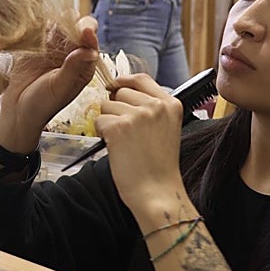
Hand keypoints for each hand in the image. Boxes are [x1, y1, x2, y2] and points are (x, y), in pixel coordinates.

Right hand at [0, 17, 100, 154]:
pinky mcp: (34, 43)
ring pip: (59, 22)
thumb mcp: (59, 88)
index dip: (88, 33)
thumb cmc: (42, 105)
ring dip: (53, 24)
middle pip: (77, 25)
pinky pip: (39, 26)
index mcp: (84, 63)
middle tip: (59, 34)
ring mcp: (52, 46)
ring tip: (43, 38)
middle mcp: (71, 52)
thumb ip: (73, 68)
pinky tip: (32, 36)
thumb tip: (91, 51)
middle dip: (71, 24)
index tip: (83, 31)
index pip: (91, 40)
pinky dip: (37, 25)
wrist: (17, 111)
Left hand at [95, 73, 185, 220]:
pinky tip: (116, 147)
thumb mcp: (166, 128)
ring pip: (107, 106)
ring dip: (109, 122)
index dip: (124, 82)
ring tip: (124, 142)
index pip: (141, 79)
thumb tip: (121, 91)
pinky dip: (102, 134)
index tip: (115, 87)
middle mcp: (155, 106)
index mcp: (170, 104)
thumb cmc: (159, 166)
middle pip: (120, 92)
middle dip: (116, 108)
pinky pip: (99, 120)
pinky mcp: (119, 127)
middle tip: (125, 131)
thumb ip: (151, 108)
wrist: (156, 191)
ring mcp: (137, 115)